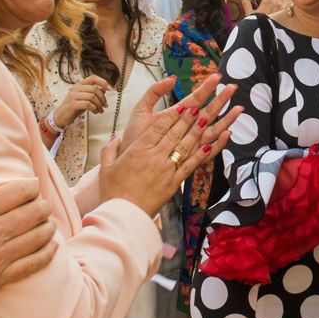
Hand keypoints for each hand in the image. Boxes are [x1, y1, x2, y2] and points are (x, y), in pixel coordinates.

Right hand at [0, 144, 57, 316]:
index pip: (18, 192)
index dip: (31, 186)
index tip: (32, 185)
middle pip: (33, 213)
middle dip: (42, 205)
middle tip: (42, 203)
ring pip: (37, 237)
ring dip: (47, 227)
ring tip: (48, 222)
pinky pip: (33, 265)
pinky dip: (47, 254)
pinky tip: (52, 247)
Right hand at [54, 75, 110, 127]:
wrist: (61, 116)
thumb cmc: (74, 107)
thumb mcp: (85, 98)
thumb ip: (93, 93)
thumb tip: (104, 89)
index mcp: (79, 84)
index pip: (93, 78)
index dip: (103, 82)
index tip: (110, 89)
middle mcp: (76, 88)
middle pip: (94, 89)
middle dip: (103, 98)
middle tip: (105, 105)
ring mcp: (73, 95)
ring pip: (92, 97)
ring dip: (99, 105)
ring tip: (100, 110)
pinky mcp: (72, 104)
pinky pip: (87, 104)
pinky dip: (94, 108)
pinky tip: (95, 112)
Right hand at [99, 78, 240, 216]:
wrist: (123, 216)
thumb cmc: (113, 192)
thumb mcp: (106, 167)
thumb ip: (110, 150)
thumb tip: (115, 138)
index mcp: (138, 150)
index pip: (159, 126)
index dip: (174, 114)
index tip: (184, 103)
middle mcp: (155, 157)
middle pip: (176, 131)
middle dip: (190, 115)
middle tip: (204, 101)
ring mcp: (167, 170)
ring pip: (186, 145)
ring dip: (199, 129)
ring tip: (209, 115)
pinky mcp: (175, 183)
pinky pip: (191, 165)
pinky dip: (203, 154)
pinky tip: (211, 144)